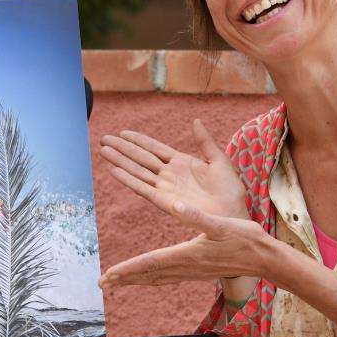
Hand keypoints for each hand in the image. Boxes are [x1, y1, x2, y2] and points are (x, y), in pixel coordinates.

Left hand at [98, 200, 268, 287]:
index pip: (150, 263)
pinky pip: (168, 277)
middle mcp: (187, 266)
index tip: (107, 275)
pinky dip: (153, 277)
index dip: (127, 269)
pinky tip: (150, 277)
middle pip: (149, 274)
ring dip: (136, 279)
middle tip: (101, 283)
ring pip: (157, 277)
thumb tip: (174, 205)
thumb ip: (197, 216)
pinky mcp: (199, 270)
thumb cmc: (246, 239)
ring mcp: (192, 271)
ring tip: (118, 282)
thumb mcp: (222, 224)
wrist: (265, 259)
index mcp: (188, 254)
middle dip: (124, 278)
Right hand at [99, 119, 248, 221]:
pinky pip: (142, 188)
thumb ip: (205, 142)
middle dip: (122, 148)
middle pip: (141, 158)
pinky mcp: (164, 201)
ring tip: (103, 150)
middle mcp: (170, 175)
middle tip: (104, 138)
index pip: (155, 148)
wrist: (233, 215)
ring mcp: (166, 187)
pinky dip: (128, 179)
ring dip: (120, 161)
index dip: (139, 140)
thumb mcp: (219, 161)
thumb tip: (196, 121)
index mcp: (182, 163)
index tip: (123, 132)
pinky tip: (114, 170)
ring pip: (137, 171)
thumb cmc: (230, 192)